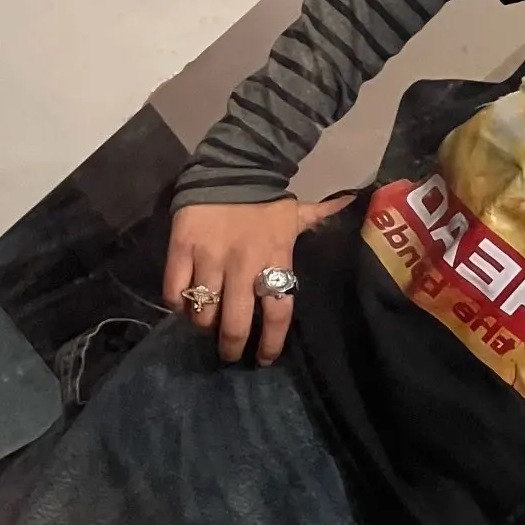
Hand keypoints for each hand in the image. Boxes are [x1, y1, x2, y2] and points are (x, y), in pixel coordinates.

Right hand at [163, 197, 349, 365]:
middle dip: (231, 346)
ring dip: (204, 326)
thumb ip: (319, 218)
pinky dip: (178, 305)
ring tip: (206, 326)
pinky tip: (183, 306)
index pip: (277, 314)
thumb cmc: (265, 198)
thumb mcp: (295, 213)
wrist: (229, 165)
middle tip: (228, 354)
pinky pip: (174, 291)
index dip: (270, 343)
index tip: (263, 359)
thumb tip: (350, 203)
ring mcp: (210, 258)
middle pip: (235, 323)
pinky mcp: (182, 248)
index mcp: (275, 261)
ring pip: (202, 311)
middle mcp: (243, 265)